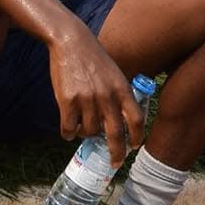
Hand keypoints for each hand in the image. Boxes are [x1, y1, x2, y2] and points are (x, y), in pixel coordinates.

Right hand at [47, 24, 142, 165]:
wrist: (71, 42)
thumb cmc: (94, 59)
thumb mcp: (115, 73)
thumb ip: (119, 95)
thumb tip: (120, 122)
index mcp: (122, 89)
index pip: (136, 119)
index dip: (136, 136)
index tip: (133, 147)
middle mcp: (107, 96)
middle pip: (115, 133)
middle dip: (116, 152)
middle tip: (115, 162)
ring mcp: (87, 99)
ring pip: (89, 131)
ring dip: (85, 135)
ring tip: (81, 128)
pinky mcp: (68, 100)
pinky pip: (69, 128)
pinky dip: (68, 133)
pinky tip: (68, 130)